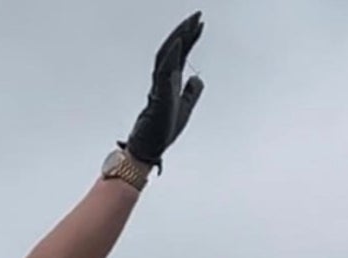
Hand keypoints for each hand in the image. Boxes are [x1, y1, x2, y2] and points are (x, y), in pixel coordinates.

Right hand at [124, 12, 205, 167]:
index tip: (199, 24)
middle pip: (173, 50)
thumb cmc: (162, 134)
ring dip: (179, 37)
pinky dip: (172, 55)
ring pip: (167, 56)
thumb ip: (191, 93)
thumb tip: (196, 78)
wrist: (148, 151)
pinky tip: (180, 42)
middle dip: (185, 31)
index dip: (189, 39)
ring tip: (191, 23)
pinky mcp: (157, 95)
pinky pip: (164, 71)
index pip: (179, 55)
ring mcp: (158, 87)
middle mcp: (162, 82)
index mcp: (168, 83)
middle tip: (197, 15)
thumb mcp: (185, 108)